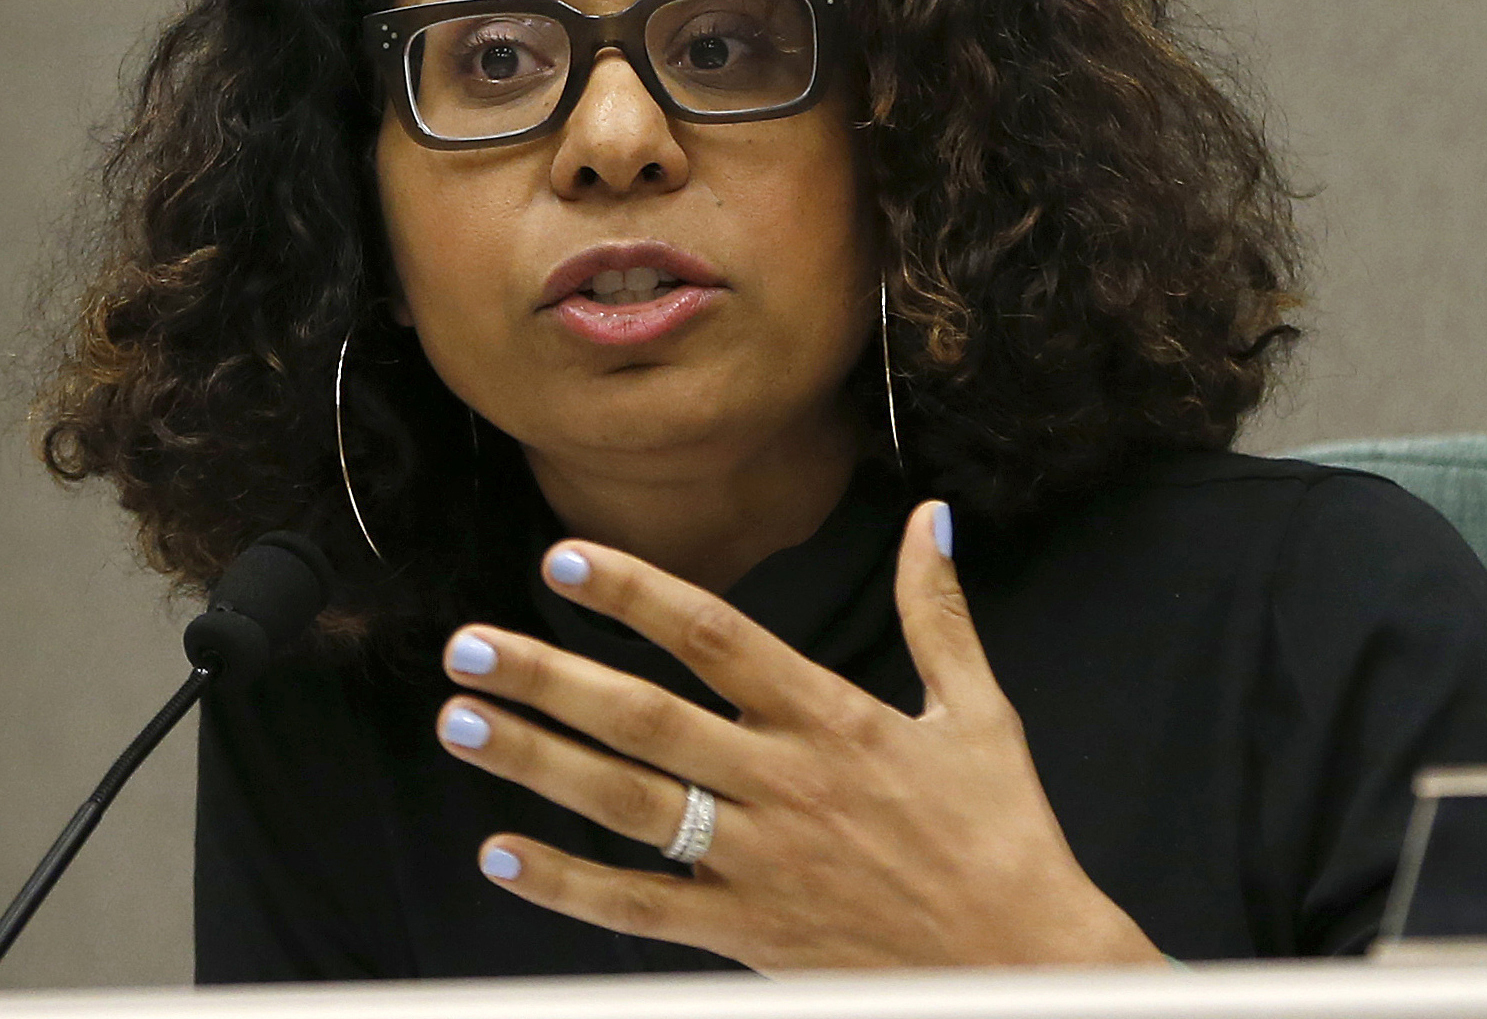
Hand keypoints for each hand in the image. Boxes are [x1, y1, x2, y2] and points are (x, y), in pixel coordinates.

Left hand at [434, 500, 1161, 969]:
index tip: (561, 561)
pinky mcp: (749, 934)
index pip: (715, 638)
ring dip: (535, 763)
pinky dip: (568, 885)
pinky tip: (500, 855)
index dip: (635, 595)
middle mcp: (785, 784)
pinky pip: (642, 908)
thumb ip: (937, 615)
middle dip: (548, 678)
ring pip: (627, 805)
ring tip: (459, 724)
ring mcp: (761, 863)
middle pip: (645, 720)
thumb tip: (932, 519)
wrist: (1027, 966)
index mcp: (834, 720)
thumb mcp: (982, 714)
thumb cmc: (1003, 836)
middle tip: (466, 646)